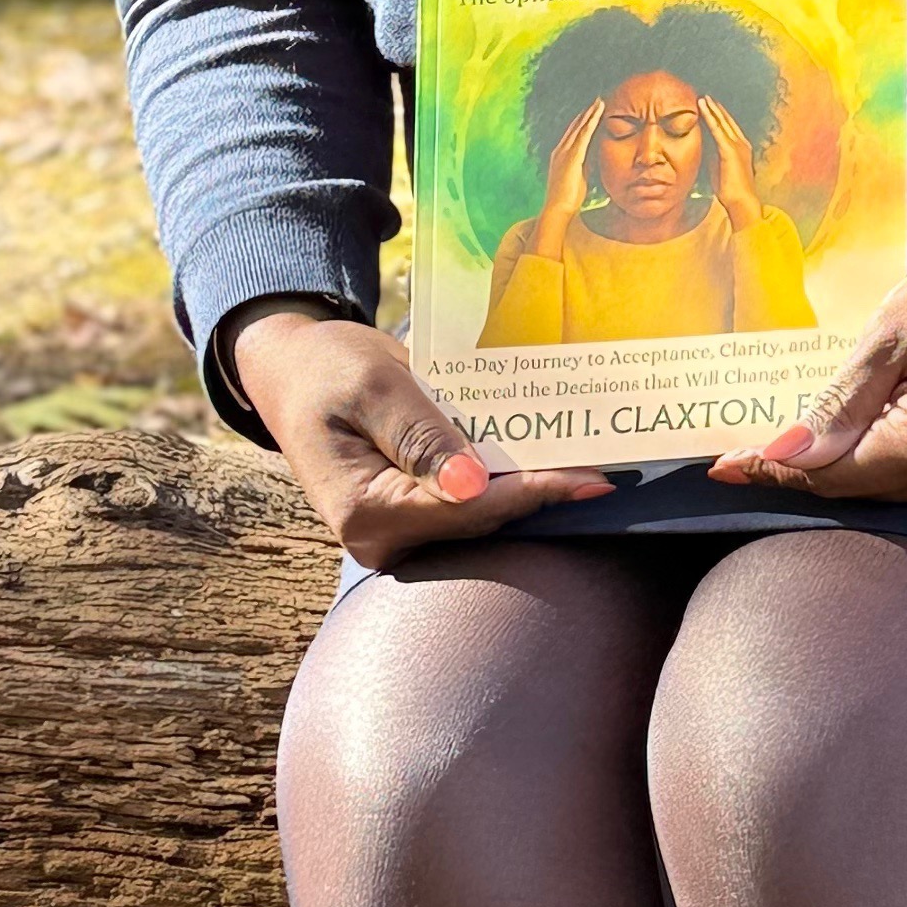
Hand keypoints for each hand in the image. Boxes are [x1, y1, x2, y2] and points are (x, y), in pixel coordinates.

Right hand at [234, 308, 615, 566]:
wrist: (296, 371)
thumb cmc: (328, 368)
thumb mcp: (375, 385)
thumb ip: (422, 435)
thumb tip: (473, 487)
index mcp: (364, 511)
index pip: (467, 509)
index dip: (532, 493)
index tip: (590, 480)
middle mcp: (381, 538)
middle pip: (481, 520)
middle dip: (543, 492)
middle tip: (611, 469)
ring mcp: (398, 533)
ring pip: (482, 516)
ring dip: (532, 488)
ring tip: (595, 465)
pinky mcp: (413, 517)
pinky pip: (470, 504)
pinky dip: (509, 480)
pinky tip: (553, 461)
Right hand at [526, 99, 605, 258]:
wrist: (558, 208)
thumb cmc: (568, 198)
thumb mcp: (578, 178)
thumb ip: (584, 167)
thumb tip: (593, 160)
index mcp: (561, 156)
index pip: (573, 134)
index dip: (582, 121)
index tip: (591, 111)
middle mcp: (560, 150)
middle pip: (575, 126)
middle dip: (586, 112)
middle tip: (597, 99)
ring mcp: (565, 152)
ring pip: (579, 127)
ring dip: (590, 113)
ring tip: (599, 101)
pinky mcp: (572, 156)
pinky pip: (584, 134)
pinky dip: (591, 121)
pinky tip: (598, 112)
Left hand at [703, 96, 764, 233]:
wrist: (742, 201)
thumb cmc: (731, 191)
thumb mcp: (721, 169)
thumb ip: (714, 157)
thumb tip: (704, 148)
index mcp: (742, 148)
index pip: (730, 128)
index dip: (721, 116)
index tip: (712, 107)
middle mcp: (741, 143)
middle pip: (727, 121)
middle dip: (717, 108)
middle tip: (707, 96)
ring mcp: (736, 145)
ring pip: (722, 122)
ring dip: (712, 108)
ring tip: (703, 98)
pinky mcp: (729, 150)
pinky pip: (717, 129)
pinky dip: (710, 116)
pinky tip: (703, 108)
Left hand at [706, 223, 906, 513]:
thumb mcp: (896, 332)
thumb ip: (839, 404)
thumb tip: (783, 455)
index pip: (832, 476)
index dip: (777, 469)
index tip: (725, 467)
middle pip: (862, 491)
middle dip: (810, 467)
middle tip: (752, 450)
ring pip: (895, 492)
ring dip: (856, 465)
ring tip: (814, 435)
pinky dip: (897, 461)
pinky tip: (876, 430)